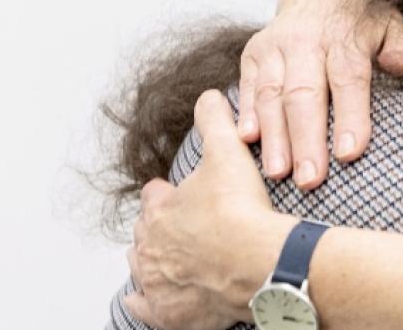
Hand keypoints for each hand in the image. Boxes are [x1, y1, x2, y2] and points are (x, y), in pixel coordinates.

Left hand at [126, 90, 293, 329]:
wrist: (257, 262)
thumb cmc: (240, 211)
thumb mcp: (228, 151)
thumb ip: (215, 121)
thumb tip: (206, 95)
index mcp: (160, 209)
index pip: (154, 196)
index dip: (167, 192)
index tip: (177, 192)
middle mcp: (151, 246)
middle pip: (147, 234)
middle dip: (161, 228)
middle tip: (185, 226)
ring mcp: (159, 281)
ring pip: (144, 269)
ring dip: (153, 262)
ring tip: (170, 258)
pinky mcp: (170, 312)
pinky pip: (148, 308)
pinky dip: (145, 304)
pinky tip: (146, 300)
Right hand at [237, 0, 402, 189]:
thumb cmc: (364, 16)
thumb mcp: (391, 23)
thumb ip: (401, 47)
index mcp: (344, 38)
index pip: (348, 80)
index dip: (349, 117)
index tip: (349, 153)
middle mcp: (306, 41)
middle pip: (304, 95)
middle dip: (306, 140)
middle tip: (310, 180)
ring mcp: (275, 46)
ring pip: (271, 95)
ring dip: (273, 137)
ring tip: (278, 173)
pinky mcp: (253, 53)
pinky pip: (247, 86)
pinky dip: (245, 113)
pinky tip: (245, 141)